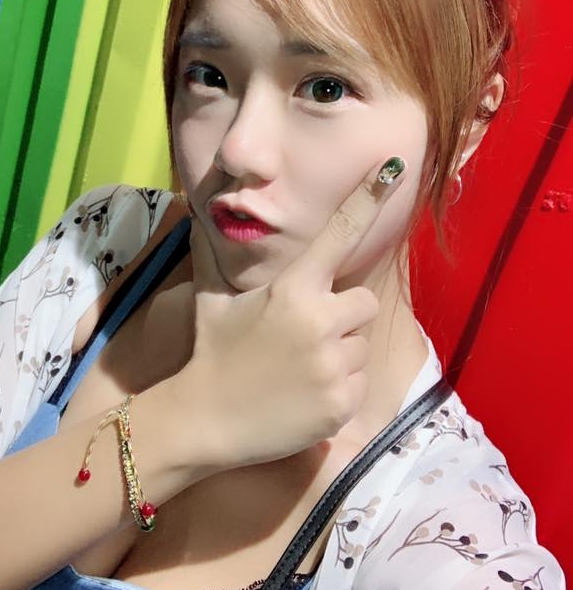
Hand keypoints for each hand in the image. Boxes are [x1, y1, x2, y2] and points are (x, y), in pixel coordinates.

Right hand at [171, 157, 405, 469]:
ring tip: (300, 369)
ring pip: (362, 345)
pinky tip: (305, 395)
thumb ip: (212, 255)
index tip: (393, 167)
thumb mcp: (211, 299)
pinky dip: (340, 389)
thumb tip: (195, 212)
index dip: (366, 199)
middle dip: (344, 314)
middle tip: (308, 334)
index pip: (338, 234)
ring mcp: (334, 365)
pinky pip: (360, 383)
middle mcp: (319, 321)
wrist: (204, 421)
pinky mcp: (343, 403)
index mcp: (292, 288)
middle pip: (364, 302)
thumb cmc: (211, 353)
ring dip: (341, 353)